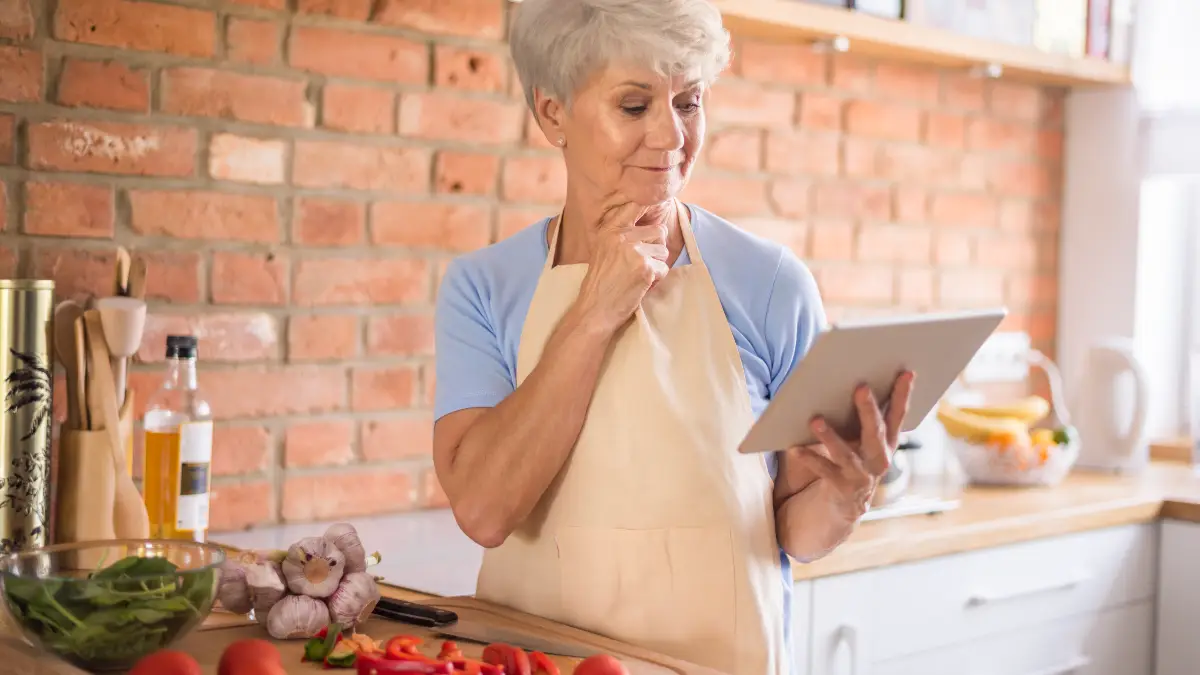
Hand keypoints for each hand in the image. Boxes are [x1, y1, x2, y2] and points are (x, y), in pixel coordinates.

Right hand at [574, 198, 670, 333]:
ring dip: (656, 265)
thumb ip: (621, 236)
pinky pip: (664, 268)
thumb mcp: (603, 251)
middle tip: (642, 264)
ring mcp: (634, 252)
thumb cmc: (600, 284)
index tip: (657, 202)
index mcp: (610, 230)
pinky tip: (641, 285)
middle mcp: (621, 237)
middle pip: (658, 231)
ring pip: (663, 250)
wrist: (595, 310)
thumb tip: (649, 224)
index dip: (648, 205)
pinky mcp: (645, 268)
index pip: (635, 206)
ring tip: (639, 276)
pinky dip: (657, 280)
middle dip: (656, 248)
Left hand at [790, 371, 916, 521]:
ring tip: (816, 420)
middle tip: (861, 387)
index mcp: (886, 442)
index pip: (897, 415)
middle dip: (869, 410)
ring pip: (847, 454)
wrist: (842, 506)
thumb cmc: (848, 460)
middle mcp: (879, 459)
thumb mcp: (858, 438)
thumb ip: (856, 417)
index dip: (903, 395)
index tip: (906, 372)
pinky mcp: (842, 488)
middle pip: (876, 432)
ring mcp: (862, 475)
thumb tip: (840, 380)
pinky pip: (824, 471)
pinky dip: (809, 459)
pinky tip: (794, 448)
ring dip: (831, 436)